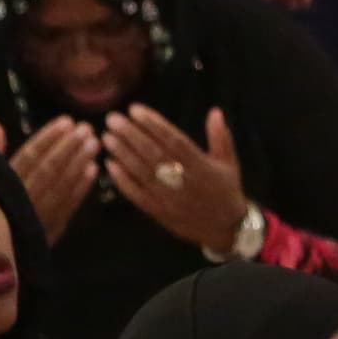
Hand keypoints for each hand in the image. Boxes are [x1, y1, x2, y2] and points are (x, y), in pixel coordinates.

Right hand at [0, 116, 98, 241]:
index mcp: (4, 181)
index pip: (29, 155)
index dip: (49, 138)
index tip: (67, 121)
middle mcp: (21, 195)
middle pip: (49, 168)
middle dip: (69, 146)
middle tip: (87, 128)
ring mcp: (38, 212)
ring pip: (61, 184)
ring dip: (79, 162)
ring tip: (95, 143)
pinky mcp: (51, 227)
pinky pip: (68, 204)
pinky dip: (82, 187)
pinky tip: (94, 169)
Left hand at [100, 104, 249, 253]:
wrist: (226, 228)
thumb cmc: (226, 190)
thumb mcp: (229, 163)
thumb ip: (221, 137)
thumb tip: (215, 111)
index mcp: (202, 167)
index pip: (175, 141)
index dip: (154, 125)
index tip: (135, 109)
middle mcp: (185, 182)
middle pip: (154, 154)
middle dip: (131, 135)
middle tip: (113, 119)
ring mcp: (170, 198)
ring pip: (143, 172)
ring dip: (123, 153)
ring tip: (107, 136)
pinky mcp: (159, 211)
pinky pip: (137, 194)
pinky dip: (123, 180)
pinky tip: (110, 164)